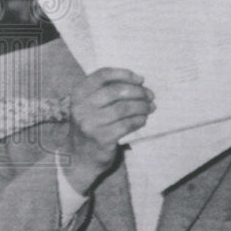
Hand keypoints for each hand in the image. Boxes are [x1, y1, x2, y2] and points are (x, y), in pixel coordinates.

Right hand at [62, 68, 153, 193]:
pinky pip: (126, 125)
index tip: (140, 79)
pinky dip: (139, 120)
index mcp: (79, 93)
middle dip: (138, 92)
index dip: (124, 74)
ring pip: (123, 108)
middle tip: (150, 96)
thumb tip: (140, 83)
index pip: (103, 75)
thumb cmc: (94, 123)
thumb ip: (110, 91)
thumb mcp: (92, 104)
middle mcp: (81, 107)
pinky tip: (142, 120)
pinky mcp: (100, 138)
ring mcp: (89, 123)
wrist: (81, 156)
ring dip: (142, 106)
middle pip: (116, 91)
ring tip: (150, 108)